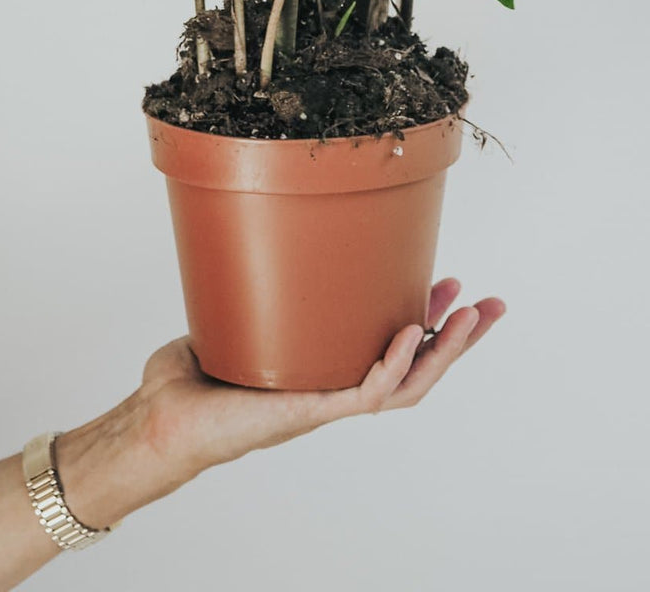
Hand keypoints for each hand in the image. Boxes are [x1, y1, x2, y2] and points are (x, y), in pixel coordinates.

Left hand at [57, 279, 504, 525]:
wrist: (156, 420)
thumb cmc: (182, 380)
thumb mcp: (234, 313)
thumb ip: (257, 282)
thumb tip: (265, 228)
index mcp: (324, 368)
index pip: (391, 346)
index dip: (428, 320)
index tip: (451, 284)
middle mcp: (332, 388)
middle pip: (415, 370)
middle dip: (460, 340)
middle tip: (493, 306)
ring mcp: (323, 403)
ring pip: (405, 386)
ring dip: (445, 353)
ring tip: (474, 317)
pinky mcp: (306, 412)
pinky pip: (364, 393)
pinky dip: (393, 363)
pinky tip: (413, 332)